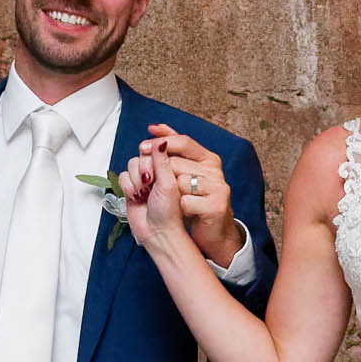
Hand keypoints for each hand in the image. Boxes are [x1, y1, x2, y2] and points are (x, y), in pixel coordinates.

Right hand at [122, 141, 186, 248]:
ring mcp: (142, 180)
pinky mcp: (131, 188)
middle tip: (150, 186)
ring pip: (130, 166)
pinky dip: (127, 188)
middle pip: (140, 157)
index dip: (151, 159)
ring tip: (144, 194)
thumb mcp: (168, 183)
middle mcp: (155, 172)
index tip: (153, 171)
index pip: (154, 150)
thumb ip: (162, 161)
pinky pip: (122, 177)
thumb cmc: (168, 212)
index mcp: (168, 168)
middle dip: (143, 172)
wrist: (157, 232)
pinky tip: (137, 198)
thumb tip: (161, 141)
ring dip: (135, 182)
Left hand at [145, 126, 239, 264]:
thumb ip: (171, 149)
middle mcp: (215, 171)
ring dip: (172, 195)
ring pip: (179, 183)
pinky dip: (181, 209)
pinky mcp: (216, 206)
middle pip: (176, 163)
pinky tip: (185, 212)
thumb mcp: (185, 171)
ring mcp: (218, 188)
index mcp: (208, 159)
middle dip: (161, 176)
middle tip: (158, 187)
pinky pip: (186, 202)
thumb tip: (153, 128)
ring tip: (177, 202)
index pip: (183, 141)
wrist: (213, 233)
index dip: (160, 143)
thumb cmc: (195, 200)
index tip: (142, 147)